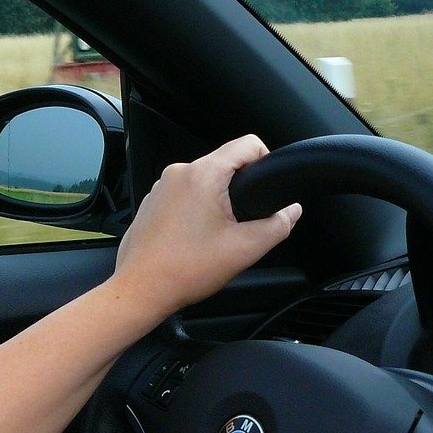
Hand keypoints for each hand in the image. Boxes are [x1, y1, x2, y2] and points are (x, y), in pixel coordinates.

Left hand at [109, 135, 301, 317]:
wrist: (141, 289)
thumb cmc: (183, 269)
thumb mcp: (245, 249)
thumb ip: (277, 225)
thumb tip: (291, 211)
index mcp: (202, 175)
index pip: (247, 144)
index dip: (266, 161)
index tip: (267, 186)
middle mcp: (178, 173)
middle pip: (225, 164)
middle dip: (239, 189)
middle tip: (239, 224)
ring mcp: (161, 187)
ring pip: (204, 181)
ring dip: (216, 201)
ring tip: (214, 235)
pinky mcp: (152, 201)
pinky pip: (184, 194)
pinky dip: (196, 210)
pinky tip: (194, 237)